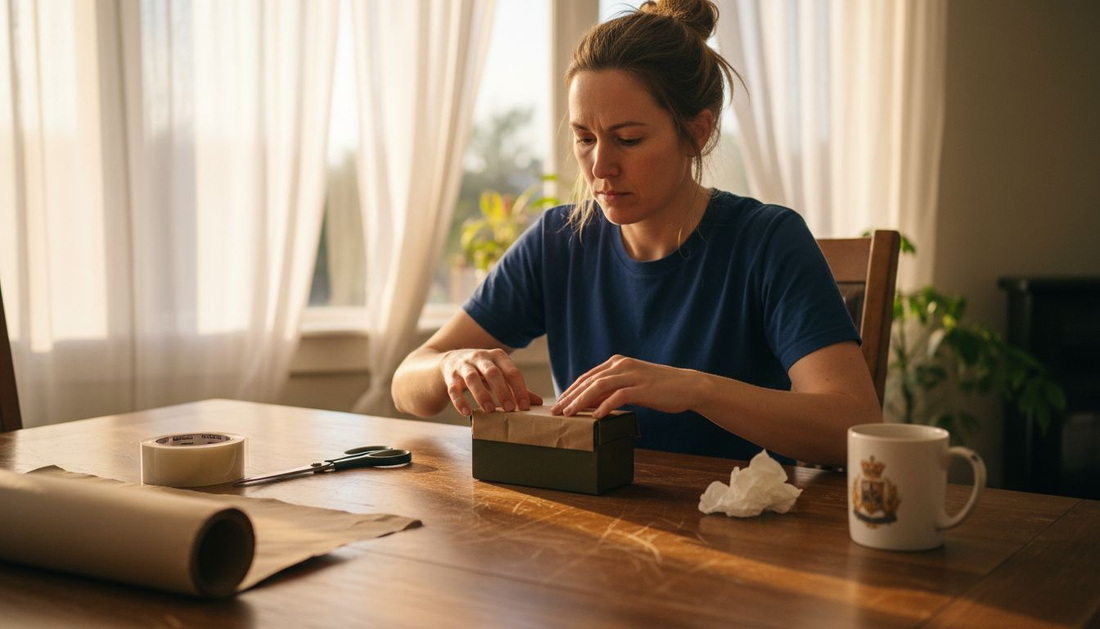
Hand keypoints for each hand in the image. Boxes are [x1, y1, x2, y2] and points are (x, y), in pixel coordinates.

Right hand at [439, 348, 542, 415]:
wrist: (450, 361)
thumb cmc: (482, 370)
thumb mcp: (500, 373)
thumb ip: (516, 387)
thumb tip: (538, 402)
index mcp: (497, 356)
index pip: (512, 371)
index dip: (519, 389)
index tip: (524, 407)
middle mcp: (480, 357)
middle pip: (493, 373)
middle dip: (502, 391)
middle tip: (510, 409)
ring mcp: (463, 366)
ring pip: (472, 379)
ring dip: (482, 395)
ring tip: (490, 410)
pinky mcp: (450, 376)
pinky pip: (454, 389)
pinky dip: (460, 401)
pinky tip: (466, 412)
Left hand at [550, 355, 696, 418]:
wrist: (688, 386)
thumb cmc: (658, 388)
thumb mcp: (631, 384)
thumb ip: (612, 390)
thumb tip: (590, 403)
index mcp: (617, 362)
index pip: (587, 376)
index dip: (571, 390)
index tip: (559, 403)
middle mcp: (622, 365)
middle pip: (589, 380)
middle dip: (570, 396)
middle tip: (556, 411)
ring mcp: (632, 375)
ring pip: (599, 386)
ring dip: (581, 401)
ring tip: (569, 414)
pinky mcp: (642, 388)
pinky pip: (618, 396)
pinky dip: (605, 406)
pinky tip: (595, 417)